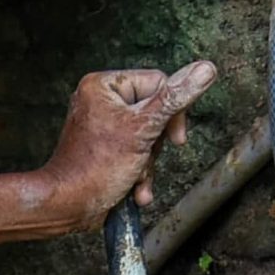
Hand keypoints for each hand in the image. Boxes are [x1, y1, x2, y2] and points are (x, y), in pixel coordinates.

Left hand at [39, 62, 218, 229]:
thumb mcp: (145, 129)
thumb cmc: (96, 167)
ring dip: (149, 163)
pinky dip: (139, 172)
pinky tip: (135, 188)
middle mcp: (101, 100)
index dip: (171, 112)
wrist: (68, 206)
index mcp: (104, 85)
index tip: (173, 138)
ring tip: (135, 176)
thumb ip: (176, 99)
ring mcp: (103, 125)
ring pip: (149, 136)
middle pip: (156, 112)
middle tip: (144, 156)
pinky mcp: (106, 148)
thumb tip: (205, 69)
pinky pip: (136, 151)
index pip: (159, 83)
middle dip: (156, 144)